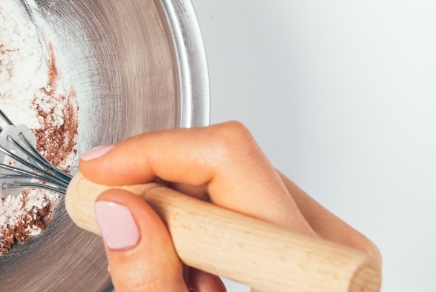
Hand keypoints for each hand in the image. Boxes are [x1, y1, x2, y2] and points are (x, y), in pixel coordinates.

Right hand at [78, 121, 379, 291]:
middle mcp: (335, 254)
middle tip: (105, 208)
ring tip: (157, 265)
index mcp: (315, 277)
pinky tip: (185, 273)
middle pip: (231, 163)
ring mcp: (331, 253)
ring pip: (234, 182)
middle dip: (156, 183)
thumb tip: (120, 210)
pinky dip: (198, 231)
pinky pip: (245, 210)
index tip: (100, 174)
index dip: (153, 156)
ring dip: (176, 212)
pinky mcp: (316, 258)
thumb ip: (151, 281)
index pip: (229, 161)